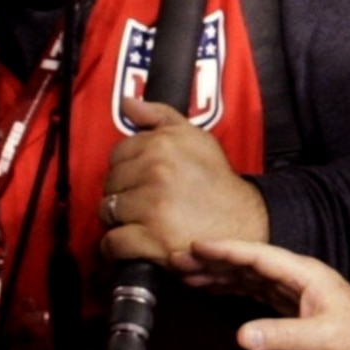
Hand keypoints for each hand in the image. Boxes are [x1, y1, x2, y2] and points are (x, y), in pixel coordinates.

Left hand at [101, 99, 267, 265]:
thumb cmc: (217, 181)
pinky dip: (115, 247)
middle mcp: (156, 173)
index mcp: (162, 145)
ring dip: (118, 219)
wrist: (242, 222)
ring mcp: (152, 207)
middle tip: (140, 201)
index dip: (126, 168)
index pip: (117, 154)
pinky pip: (112, 242)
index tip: (139, 178)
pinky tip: (129, 243)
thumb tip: (128, 102)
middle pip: (110, 184)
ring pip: (107, 211)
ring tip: (138, 221)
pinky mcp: (151, 240)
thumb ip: (160, 115)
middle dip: (121, 193)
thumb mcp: (196, 137)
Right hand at [185, 239, 349, 349]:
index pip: (257, 255)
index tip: (196, 245)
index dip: (226, 249)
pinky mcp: (289, 302)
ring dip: (217, 272)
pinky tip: (212, 287)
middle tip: (175, 258)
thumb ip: (281, 337)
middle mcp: (295, 274)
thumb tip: (241, 335)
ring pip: (247, 274)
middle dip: (211, 259)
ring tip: (184, 271)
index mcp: (302, 272)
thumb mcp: (321, 339)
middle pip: (247, 261)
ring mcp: (291, 287)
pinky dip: (230, 287)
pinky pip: (253, 289)